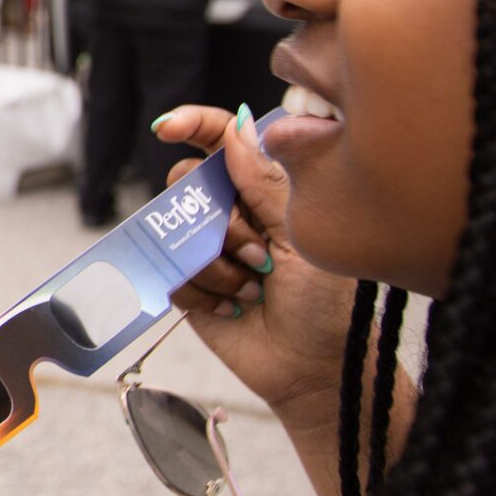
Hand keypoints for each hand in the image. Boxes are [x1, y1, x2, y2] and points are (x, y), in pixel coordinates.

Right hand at [156, 104, 358, 434]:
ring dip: (217, 263)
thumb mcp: (303, 236)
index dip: (194, 124)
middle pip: (190, 182)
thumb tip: (237, 129)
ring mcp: (208, 249)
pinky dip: (201, 291)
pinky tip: (233, 307)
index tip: (167, 127)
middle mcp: (235, 214)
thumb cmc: (327, 304)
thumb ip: (266, 182)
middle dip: (220, 219)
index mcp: (268, 192)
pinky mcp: (189, 285)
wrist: (313, 370)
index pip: (224, 141)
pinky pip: (170, 271)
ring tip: (253, 289)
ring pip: (179, 230)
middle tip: (257, 253)